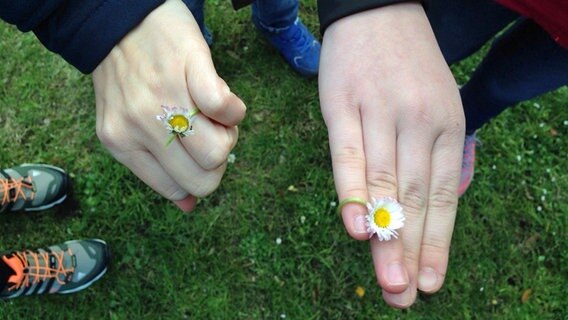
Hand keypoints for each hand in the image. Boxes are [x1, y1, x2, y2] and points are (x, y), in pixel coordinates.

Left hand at [92, 0, 245, 211]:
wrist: (119, 18)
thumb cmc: (129, 74)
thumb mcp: (126, 126)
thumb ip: (153, 167)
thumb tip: (188, 208)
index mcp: (122, 146)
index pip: (177, 189)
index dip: (198, 174)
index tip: (195, 149)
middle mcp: (138, 128)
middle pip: (203, 178)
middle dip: (217, 160)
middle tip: (207, 131)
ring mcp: (164, 100)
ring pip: (219, 151)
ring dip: (228, 133)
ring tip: (211, 111)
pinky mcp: (189, 71)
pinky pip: (228, 109)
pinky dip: (234, 108)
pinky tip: (219, 94)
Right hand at [319, 3, 464, 307]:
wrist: (377, 10)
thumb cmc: (403, 67)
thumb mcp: (433, 105)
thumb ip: (428, 156)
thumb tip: (421, 212)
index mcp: (446, 127)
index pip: (442, 196)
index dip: (437, 243)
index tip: (430, 283)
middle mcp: (418, 123)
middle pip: (414, 199)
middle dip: (411, 252)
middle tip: (405, 297)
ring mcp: (380, 113)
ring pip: (385, 184)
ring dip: (386, 237)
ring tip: (387, 281)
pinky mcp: (343, 105)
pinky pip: (347, 154)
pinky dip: (353, 192)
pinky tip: (356, 228)